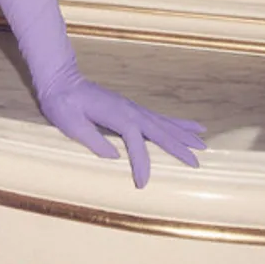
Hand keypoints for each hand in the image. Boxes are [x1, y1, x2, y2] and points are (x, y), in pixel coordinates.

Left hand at [38, 65, 205, 187]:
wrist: (60, 80)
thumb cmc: (61, 102)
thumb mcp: (70, 123)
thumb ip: (92, 139)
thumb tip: (113, 157)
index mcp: (116, 115)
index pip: (135, 142)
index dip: (141, 163)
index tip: (142, 183)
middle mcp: (129, 110)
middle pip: (159, 131)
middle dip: (179, 147)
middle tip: (197, 163)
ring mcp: (132, 108)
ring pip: (163, 123)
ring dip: (183, 134)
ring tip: (204, 144)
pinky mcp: (131, 108)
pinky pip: (159, 118)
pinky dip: (177, 123)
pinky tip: (192, 126)